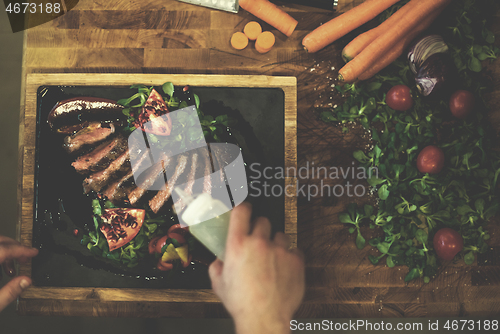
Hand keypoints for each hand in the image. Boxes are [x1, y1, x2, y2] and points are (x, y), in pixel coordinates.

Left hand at [0, 236, 37, 311]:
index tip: (33, 252)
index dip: (22, 250)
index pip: (4, 251)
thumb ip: (9, 293)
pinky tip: (4, 268)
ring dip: (6, 251)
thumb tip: (26, 281)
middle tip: (26, 254)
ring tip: (15, 264)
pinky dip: (0, 257)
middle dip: (14, 245)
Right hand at [209, 203, 304, 333]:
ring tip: (272, 259)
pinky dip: (290, 257)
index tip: (245, 208)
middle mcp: (259, 242)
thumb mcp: (218, 284)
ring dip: (276, 243)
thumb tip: (219, 260)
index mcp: (238, 245)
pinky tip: (284, 269)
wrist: (264, 318)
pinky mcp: (296, 259)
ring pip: (281, 235)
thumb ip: (217, 266)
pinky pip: (295, 250)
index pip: (242, 212)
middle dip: (260, 229)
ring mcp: (280, 250)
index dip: (244, 207)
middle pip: (263, 220)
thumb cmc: (242, 303)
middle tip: (259, 242)